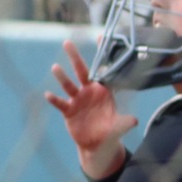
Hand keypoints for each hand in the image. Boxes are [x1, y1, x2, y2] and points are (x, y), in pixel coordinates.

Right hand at [45, 39, 135, 178]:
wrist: (97, 144)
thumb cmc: (110, 132)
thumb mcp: (118, 127)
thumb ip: (124, 123)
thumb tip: (133, 120)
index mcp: (104, 91)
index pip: (104, 71)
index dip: (102, 55)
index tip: (100, 36)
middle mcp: (89, 92)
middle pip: (81, 71)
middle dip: (75, 57)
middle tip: (68, 43)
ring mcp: (78, 100)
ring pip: (69, 85)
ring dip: (62, 77)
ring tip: (55, 67)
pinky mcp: (68, 111)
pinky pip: (60, 103)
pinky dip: (54, 99)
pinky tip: (48, 94)